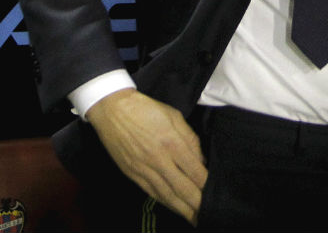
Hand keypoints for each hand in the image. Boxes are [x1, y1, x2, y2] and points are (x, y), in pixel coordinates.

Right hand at [86, 89, 207, 223]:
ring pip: (166, 194)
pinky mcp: (132, 174)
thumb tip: (200, 160)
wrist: (112, 110)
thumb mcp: (174, 116)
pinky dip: (164, 202)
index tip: (215, 194)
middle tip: (209, 214)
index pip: (194, 171)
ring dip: (182, 209)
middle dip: (197, 203)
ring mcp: (144, 169)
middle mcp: (159, 160)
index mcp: (172, 143)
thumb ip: (190, 138)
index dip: (205, 185)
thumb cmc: (147, 109)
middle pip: (182, 188)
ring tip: (195, 219)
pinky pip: (152, 192)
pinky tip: (174, 207)